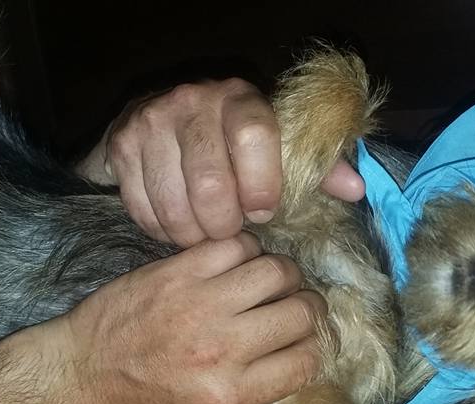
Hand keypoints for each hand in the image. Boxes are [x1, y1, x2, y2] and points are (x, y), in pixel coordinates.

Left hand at [42, 233, 324, 403]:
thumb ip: (255, 386)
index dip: (317, 346)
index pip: (306, 361)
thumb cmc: (138, 401)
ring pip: (276, 271)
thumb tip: (299, 351)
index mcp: (228, 393)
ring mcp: (197, 304)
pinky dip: (247, 250)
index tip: (309, 339)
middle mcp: (219, 349)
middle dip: (309, 308)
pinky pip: (236, 245)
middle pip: (301, 313)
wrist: (76, 373)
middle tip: (297, 305)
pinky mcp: (176, 271)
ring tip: (272, 282)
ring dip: (284, 276)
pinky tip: (238, 264)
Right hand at [78, 78, 365, 246]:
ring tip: (205, 235)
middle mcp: (192, 101)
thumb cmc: (233, 140)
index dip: (262, 185)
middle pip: (210, 184)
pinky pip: (142, 208)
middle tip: (230, 232)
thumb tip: (355, 190)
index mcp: (240, 97)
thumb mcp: (278, 145)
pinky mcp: (119, 147)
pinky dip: (161, 229)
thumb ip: (317, 167)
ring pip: (174, 203)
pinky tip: (176, 225)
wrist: (159, 116)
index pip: (255, 137)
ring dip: (193, 234)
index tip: (263, 212)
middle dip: (224, 223)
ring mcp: (150, 122)